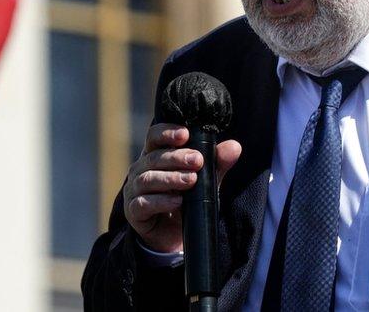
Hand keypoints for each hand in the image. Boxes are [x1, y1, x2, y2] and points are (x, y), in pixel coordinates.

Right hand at [123, 123, 241, 252]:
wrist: (173, 236)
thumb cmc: (186, 201)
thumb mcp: (205, 182)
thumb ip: (217, 164)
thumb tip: (235, 146)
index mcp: (155, 156)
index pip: (154, 137)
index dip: (166, 132)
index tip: (185, 134)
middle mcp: (141, 170)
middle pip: (154, 157)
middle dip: (176, 157)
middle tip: (197, 161)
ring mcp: (134, 190)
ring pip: (148, 179)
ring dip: (170, 178)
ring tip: (191, 180)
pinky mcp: (134, 211)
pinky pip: (143, 203)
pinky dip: (161, 201)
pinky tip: (177, 201)